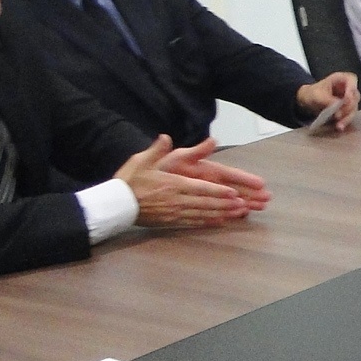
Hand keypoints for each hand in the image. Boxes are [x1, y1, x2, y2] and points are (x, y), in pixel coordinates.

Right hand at [114, 136, 268, 226]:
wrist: (115, 204)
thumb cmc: (129, 181)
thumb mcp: (141, 161)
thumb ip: (156, 149)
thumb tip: (165, 137)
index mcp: (172, 184)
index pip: (200, 188)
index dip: (218, 191)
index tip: (234, 193)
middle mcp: (177, 200)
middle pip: (206, 202)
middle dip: (227, 204)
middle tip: (245, 204)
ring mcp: (174, 212)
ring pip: (203, 214)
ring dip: (222, 213)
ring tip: (239, 213)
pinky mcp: (170, 221)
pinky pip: (193, 223)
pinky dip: (208, 222)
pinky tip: (220, 222)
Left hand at [159, 138, 270, 210]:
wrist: (141, 185)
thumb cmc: (159, 168)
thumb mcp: (177, 157)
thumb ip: (195, 151)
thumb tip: (212, 140)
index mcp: (204, 169)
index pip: (229, 174)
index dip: (245, 179)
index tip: (260, 183)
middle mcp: (207, 182)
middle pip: (233, 188)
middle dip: (250, 194)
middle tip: (267, 200)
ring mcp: (203, 193)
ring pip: (227, 200)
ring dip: (243, 203)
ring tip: (259, 208)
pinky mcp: (197, 203)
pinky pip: (216, 209)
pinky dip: (227, 212)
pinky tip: (239, 215)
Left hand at [296, 72, 359, 130]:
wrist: (308, 101)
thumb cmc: (312, 93)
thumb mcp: (318, 96)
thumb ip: (329, 101)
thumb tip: (339, 112)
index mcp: (341, 79)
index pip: (352, 80)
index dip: (352, 89)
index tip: (347, 99)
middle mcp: (347, 88)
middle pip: (355, 97)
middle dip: (348, 108)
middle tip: (339, 115)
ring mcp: (348, 99)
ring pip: (353, 108)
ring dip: (347, 117)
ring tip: (339, 125)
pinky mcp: (347, 108)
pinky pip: (349, 115)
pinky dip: (345, 121)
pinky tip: (339, 127)